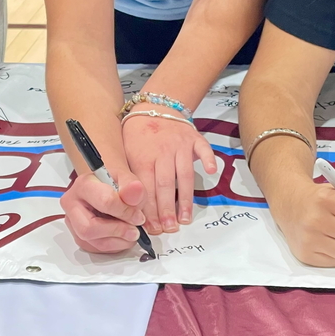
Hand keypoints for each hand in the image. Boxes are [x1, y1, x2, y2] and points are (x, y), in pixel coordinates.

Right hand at [61, 169, 145, 253]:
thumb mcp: (127, 177)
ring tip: (132, 234)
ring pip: (92, 241)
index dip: (125, 212)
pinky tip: (123, 237)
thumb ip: (132, 187)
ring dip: (118, 242)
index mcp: (83, 185)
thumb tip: (136, 190)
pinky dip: (114, 246)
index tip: (139, 216)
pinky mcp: (78, 235)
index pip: (104, 202)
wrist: (107, 185)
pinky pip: (94, 248)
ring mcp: (72, 221)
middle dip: (117, 231)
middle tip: (135, 230)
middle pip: (89, 227)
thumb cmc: (114, 180)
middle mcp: (72, 203)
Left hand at [122, 111, 217, 235]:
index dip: (148, 209)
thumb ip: (128, 176)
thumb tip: (128, 206)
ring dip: (185, 198)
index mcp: (142, 157)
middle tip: (168, 229)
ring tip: (185, 218)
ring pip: (184, 174)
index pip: (145, 188)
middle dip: (166, 210)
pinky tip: (210, 173)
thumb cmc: (137, 133)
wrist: (155, 106)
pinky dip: (208, 160)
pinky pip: (204, 149)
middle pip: (165, 185)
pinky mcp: (195, 138)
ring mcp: (181, 144)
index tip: (151, 227)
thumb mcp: (124, 152)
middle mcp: (162, 151)